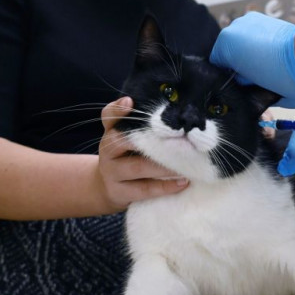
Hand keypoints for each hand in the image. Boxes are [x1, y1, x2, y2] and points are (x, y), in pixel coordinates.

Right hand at [97, 97, 188, 211]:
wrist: (109, 188)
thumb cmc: (128, 157)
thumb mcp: (131, 140)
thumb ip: (145, 127)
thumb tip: (176, 114)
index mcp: (112, 132)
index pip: (109, 116)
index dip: (118, 109)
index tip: (130, 102)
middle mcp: (108, 150)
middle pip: (123, 141)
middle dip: (151, 141)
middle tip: (179, 140)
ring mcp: (111, 172)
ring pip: (137, 167)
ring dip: (163, 166)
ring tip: (187, 165)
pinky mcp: (119, 192)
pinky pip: (143, 190)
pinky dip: (164, 187)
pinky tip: (182, 182)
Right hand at [209, 12, 294, 107]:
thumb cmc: (286, 77)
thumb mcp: (257, 91)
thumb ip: (243, 84)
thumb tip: (243, 81)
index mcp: (226, 47)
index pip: (218, 67)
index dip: (231, 80)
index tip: (244, 87)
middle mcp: (233, 29)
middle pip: (228, 53)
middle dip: (239, 66)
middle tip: (256, 79)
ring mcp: (248, 21)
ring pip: (240, 44)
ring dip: (249, 55)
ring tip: (265, 67)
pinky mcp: (262, 18)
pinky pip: (252, 36)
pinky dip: (258, 45)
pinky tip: (270, 56)